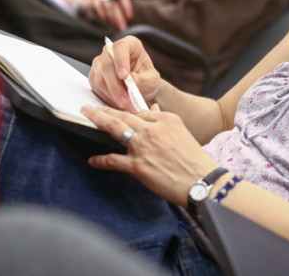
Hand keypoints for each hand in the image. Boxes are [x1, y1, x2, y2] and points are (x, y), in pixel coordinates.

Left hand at [82, 104, 218, 204]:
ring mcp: (144, 147)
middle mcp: (153, 129)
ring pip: (115, 128)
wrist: (202, 181)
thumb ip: (164, 121)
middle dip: (104, 110)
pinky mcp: (138, 166)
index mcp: (166, 119)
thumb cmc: (194, 159)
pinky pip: (113, 160)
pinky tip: (93, 161)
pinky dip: (101, 160)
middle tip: (89, 107)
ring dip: (98, 121)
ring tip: (87, 116)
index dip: (124, 111)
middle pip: (123, 115)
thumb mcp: (182, 133)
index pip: (139, 112)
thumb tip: (152, 109)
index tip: (114, 110)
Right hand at [88, 35, 164, 110]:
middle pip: (107, 65)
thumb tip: (131, 80)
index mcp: (129, 44)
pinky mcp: (94, 76)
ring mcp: (100, 63)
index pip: (120, 47)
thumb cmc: (147, 79)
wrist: (141, 88)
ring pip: (100, 79)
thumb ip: (143, 79)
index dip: (121, 61)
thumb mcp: (151, 80)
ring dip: (112, 95)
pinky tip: (117, 104)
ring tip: (125, 105)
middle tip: (125, 101)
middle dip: (116, 86)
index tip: (124, 76)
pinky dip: (107, 98)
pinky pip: (96, 88)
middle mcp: (110, 51)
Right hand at [89, 0, 135, 29]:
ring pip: (104, 8)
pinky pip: (97, 9)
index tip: (130, 17)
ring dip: (110, 19)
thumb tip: (137, 2)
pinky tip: (107, 22)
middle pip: (112, 4)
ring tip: (116, 26)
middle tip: (123, 27)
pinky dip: (102, 16)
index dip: (126, 6)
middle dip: (117, 17)